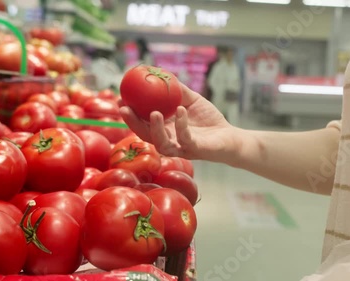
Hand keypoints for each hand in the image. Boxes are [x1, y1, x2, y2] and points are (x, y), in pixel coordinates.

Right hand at [119, 83, 237, 161]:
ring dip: (155, 129)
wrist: (229, 135)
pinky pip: (185, 139)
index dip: (130, 114)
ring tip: (154, 113)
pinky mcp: (194, 150)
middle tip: (125, 109)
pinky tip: (181, 111)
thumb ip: (177, 90)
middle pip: (145, 135)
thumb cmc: (208, 119)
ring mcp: (180, 148)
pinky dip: (181, 125)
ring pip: (161, 143)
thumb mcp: (191, 100)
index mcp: (164, 129)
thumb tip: (161, 72)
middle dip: (133, 123)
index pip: (142, 124)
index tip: (120, 100)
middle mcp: (168, 140)